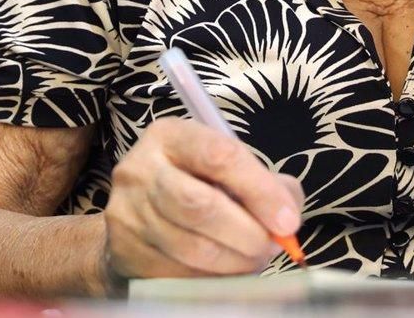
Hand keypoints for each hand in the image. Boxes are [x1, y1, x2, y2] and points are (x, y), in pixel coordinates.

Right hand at [103, 117, 303, 285]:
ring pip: (191, 247)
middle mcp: (141, 169)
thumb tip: (287, 214)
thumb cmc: (195, 183)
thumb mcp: (227, 166)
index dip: (260, 191)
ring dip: (235, 261)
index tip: (287, 220)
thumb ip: (265, 182)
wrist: (137, 213)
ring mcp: (128, 212)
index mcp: (170, 136)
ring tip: (253, 258)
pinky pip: (178, 273)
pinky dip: (212, 278)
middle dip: (247, 232)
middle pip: (200, 206)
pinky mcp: (125, 251)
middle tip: (271, 246)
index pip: (219, 157)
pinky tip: (225, 270)